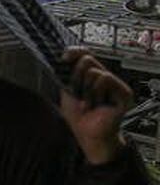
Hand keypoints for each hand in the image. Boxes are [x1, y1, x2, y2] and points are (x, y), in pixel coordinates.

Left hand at [60, 48, 132, 164]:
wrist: (86, 132)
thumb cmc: (78, 115)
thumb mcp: (66, 89)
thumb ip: (66, 73)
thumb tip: (61, 56)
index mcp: (92, 75)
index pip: (85, 52)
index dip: (74, 51)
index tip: (63, 58)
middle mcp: (105, 77)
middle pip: (88, 59)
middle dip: (76, 78)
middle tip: (77, 94)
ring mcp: (116, 85)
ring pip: (94, 70)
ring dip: (85, 89)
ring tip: (87, 102)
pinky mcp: (124, 92)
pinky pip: (105, 78)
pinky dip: (95, 92)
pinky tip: (96, 104)